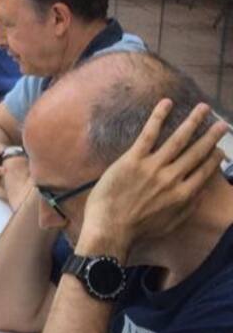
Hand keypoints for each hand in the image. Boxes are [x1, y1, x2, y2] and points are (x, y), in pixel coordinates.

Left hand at [79, 100, 227, 254]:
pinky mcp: (133, 160)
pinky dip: (158, 117)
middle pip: (197, 152)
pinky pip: (148, 134)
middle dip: (211, 136)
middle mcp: (173, 178)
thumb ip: (188, 207)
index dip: (215, 158)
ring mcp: (153, 167)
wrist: (111, 229)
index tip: (220, 148)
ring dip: (193, 122)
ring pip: (178, 139)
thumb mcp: (172, 223)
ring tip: (203, 108)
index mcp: (184, 194)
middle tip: (222, 123)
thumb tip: (199, 191)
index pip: (205, 170)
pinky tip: (166, 103)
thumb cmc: (139, 230)